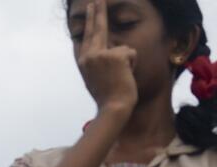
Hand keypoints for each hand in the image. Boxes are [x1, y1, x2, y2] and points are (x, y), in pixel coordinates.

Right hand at [77, 0, 137, 114]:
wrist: (113, 107)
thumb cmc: (108, 98)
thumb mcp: (96, 78)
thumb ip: (98, 63)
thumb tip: (110, 52)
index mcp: (83, 61)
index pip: (88, 36)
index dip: (91, 21)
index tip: (92, 7)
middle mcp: (88, 55)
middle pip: (97, 28)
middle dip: (98, 11)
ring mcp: (101, 54)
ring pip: (122, 49)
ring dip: (126, 63)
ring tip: (120, 78)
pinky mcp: (115, 55)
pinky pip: (131, 54)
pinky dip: (132, 65)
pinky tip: (125, 77)